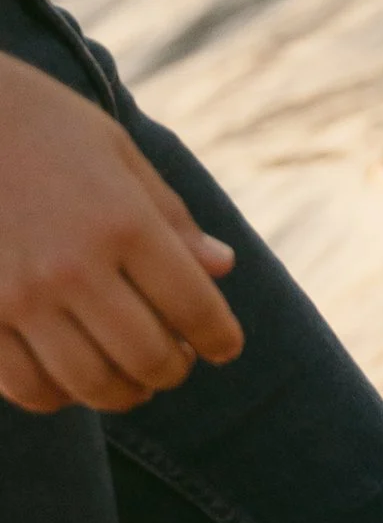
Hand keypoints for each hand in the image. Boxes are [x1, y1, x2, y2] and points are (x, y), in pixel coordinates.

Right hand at [0, 52, 242, 413]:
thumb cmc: (43, 127)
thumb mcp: (117, 153)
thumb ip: (170, 218)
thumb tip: (222, 268)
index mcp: (123, 222)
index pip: (195, 308)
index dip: (220, 339)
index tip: (223, 349)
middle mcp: (73, 266)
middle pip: (148, 357)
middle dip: (173, 370)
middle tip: (175, 363)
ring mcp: (18, 297)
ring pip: (91, 384)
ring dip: (123, 392)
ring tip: (130, 379)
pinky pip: (27, 387)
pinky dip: (59, 395)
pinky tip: (70, 379)